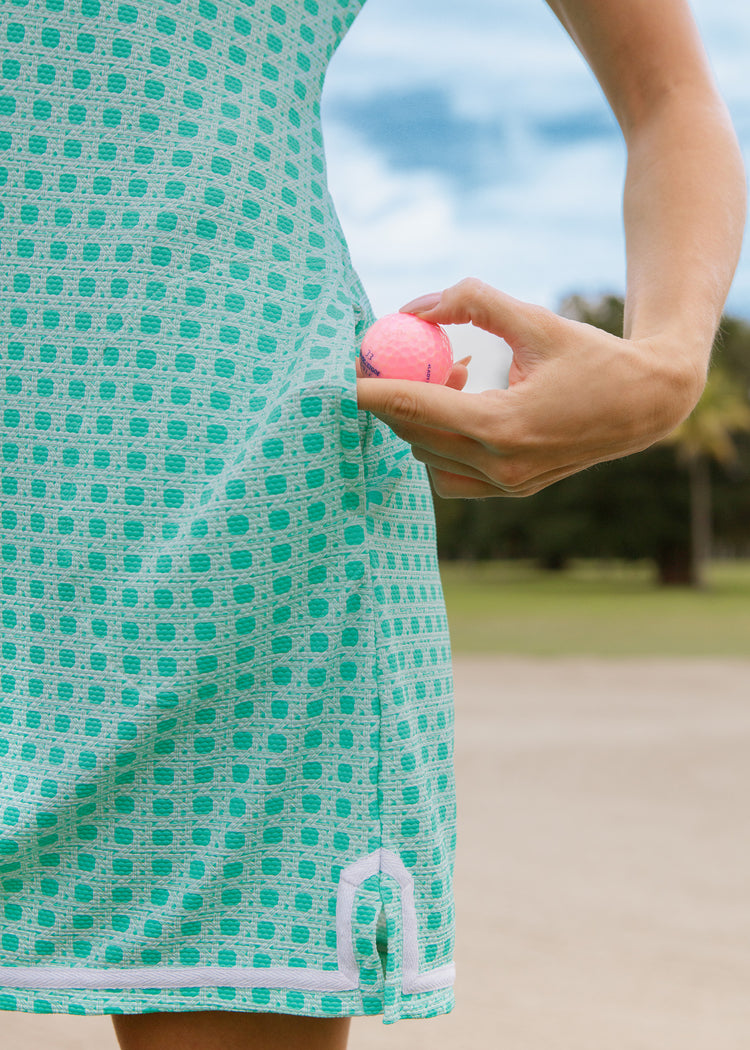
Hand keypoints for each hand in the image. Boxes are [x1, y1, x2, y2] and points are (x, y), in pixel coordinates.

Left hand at [356, 278, 704, 497]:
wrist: (644, 406)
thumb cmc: (593, 356)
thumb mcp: (534, 318)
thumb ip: (472, 302)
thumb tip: (413, 308)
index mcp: (503, 426)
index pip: (415, 410)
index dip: (370, 393)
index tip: (336, 378)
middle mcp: (500, 466)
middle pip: (414, 434)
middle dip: (391, 398)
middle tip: (393, 359)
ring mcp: (505, 486)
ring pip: (428, 456)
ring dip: (422, 417)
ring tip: (455, 373)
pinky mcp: (510, 491)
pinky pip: (449, 474)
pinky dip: (440, 442)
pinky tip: (465, 404)